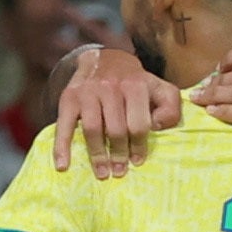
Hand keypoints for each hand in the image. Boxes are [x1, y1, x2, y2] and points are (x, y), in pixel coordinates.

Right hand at [49, 45, 179, 176]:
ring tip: (102, 173)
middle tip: (120, 172)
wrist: (103, 58)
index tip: (137, 161)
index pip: (138, 123)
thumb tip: (159, 127)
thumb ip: (170, 105)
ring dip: (97, 155)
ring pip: (92, 129)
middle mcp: (110, 87)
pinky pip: (64, 125)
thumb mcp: (158, 87)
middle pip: (115, 129)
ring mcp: (87, 92)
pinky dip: (61, 147)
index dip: (139, 145)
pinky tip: (63, 165)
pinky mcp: (69, 98)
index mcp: (135, 85)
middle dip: (119, 154)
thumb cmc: (134, 81)